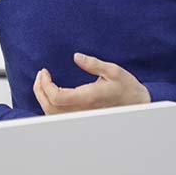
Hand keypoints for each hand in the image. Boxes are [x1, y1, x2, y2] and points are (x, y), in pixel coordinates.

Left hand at [32, 52, 150, 114]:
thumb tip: (77, 57)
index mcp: (88, 98)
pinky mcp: (81, 117)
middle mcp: (82, 110)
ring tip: (42, 81)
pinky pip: (59, 115)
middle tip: (40, 74)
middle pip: (50, 107)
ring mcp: (81, 116)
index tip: (44, 71)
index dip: (46, 85)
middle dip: (39, 90)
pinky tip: (49, 92)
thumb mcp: (113, 71)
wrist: (136, 104)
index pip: (57, 97)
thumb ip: (93, 64)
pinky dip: (49, 104)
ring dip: (42, 98)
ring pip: (53, 114)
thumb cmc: (126, 87)